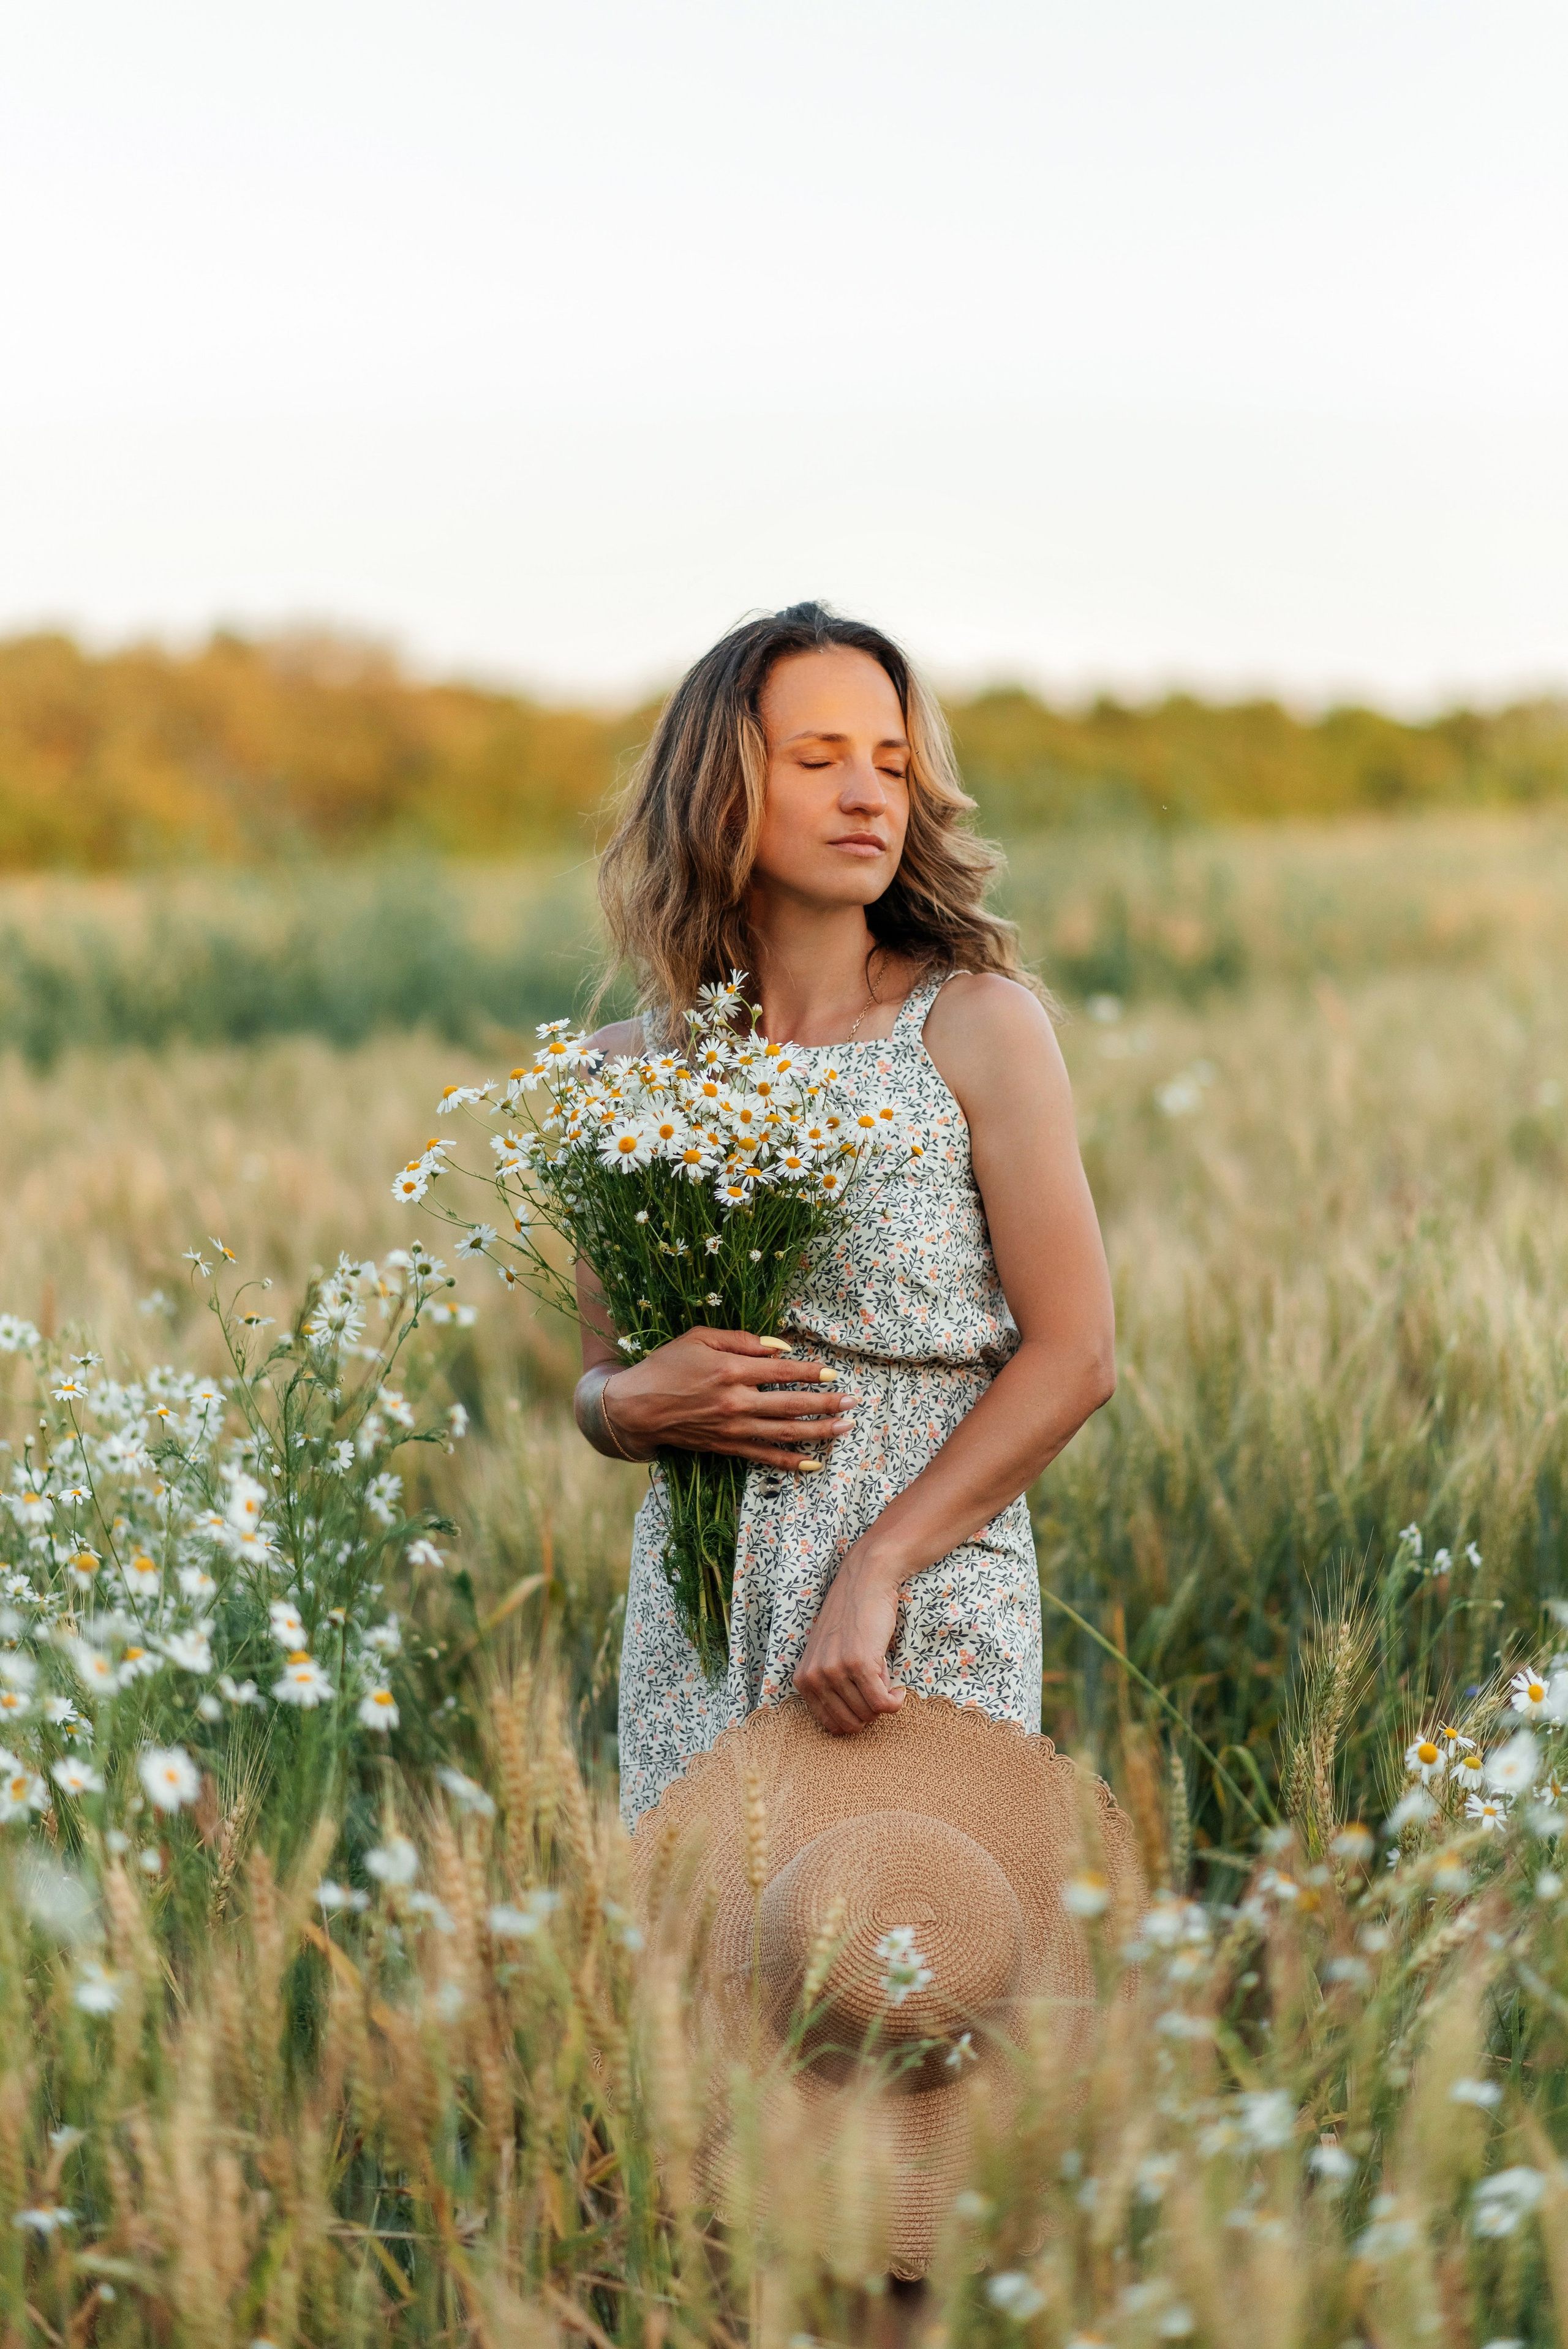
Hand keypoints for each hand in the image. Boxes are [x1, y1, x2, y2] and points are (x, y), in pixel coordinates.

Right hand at [600, 1327, 854, 1471]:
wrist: (636, 1407)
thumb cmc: (668, 1365)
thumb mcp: (700, 1338)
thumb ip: (743, 1341)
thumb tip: (781, 1347)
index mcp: (730, 1370)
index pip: (781, 1371)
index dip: (810, 1372)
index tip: (833, 1372)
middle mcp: (736, 1402)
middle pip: (791, 1404)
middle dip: (826, 1403)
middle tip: (853, 1402)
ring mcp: (732, 1428)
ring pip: (784, 1433)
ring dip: (818, 1431)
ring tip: (845, 1428)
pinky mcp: (726, 1446)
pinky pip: (764, 1456)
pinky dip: (790, 1461)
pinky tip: (813, 1463)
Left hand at [792, 1551, 907, 1734]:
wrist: (865, 1582)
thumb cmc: (851, 1620)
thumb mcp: (829, 1655)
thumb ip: (831, 1687)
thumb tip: (854, 1723)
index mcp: (803, 1680)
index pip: (831, 1725)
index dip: (856, 1718)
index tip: (866, 1701)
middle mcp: (815, 1678)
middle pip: (851, 1724)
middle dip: (870, 1713)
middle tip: (878, 1689)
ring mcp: (835, 1671)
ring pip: (868, 1714)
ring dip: (884, 1702)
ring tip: (883, 1677)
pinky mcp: (858, 1664)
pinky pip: (882, 1703)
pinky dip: (895, 1702)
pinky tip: (898, 1690)